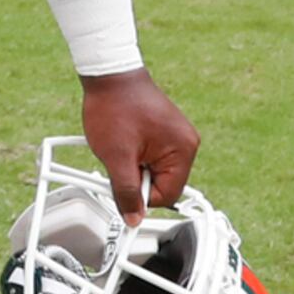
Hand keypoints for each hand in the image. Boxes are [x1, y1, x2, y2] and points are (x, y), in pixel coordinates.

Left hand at [82, 68, 198, 222]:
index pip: (166, 195)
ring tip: (119, 148)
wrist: (109, 75)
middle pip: (162, 184)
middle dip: (136, 179)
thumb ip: (125, 191)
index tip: (120, 191)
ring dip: (133, 167)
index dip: (140, 198)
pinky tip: (123, 142)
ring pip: (154, 172)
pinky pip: (151, 157)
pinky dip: (134, 156)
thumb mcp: (116, 157)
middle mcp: (185, 144)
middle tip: (118, 162)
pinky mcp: (164, 132)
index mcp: (182, 150)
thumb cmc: (114, 106)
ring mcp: (176, 137)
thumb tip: (133, 217)